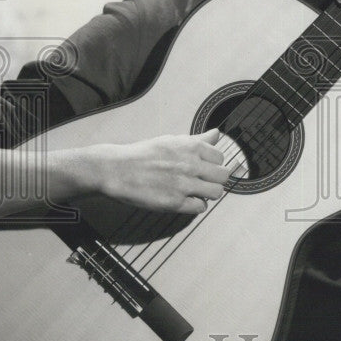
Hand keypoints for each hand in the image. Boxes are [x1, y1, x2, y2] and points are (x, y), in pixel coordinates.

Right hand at [88, 128, 230, 213]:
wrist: (118, 169)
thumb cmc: (144, 154)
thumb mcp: (171, 140)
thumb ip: (197, 139)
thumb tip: (216, 133)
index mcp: (191, 147)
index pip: (220, 157)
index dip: (213, 164)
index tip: (204, 168)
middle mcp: (190, 165)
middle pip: (223, 176)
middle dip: (215, 179)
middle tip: (203, 181)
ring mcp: (184, 184)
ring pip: (216, 192)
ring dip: (208, 193)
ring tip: (196, 192)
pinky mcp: (175, 202)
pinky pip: (200, 207)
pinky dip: (196, 205)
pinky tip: (186, 200)